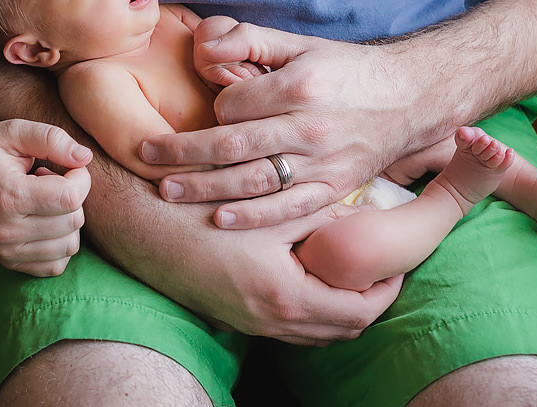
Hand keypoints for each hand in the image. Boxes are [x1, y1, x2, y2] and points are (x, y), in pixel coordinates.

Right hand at [0, 119, 91, 276]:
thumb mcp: (11, 132)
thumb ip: (50, 138)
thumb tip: (85, 157)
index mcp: (9, 195)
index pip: (71, 197)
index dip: (80, 178)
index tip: (65, 165)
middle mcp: (8, 230)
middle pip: (74, 221)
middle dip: (72, 195)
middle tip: (48, 180)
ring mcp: (8, 251)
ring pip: (70, 245)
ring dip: (67, 220)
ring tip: (43, 200)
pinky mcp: (10, 262)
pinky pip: (57, 264)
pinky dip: (60, 243)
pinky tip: (44, 221)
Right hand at [106, 198, 402, 344]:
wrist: (138, 223)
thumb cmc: (200, 209)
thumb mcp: (267, 206)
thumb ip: (318, 211)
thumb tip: (363, 207)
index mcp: (287, 296)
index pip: (361, 310)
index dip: (387, 286)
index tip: (398, 261)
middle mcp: (270, 321)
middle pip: (342, 329)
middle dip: (367, 301)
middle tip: (382, 269)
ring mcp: (249, 323)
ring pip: (314, 331)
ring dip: (337, 306)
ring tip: (350, 270)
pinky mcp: (232, 317)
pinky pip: (287, 324)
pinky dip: (308, 306)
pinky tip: (306, 271)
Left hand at [140, 19, 411, 228]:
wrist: (408, 99)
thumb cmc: (345, 69)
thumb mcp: (301, 44)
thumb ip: (251, 40)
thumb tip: (204, 43)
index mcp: (300, 87)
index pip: (235, 105)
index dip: (214, 109)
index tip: (210, 110)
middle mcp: (311, 128)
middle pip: (234, 145)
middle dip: (184, 153)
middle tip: (144, 155)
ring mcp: (323, 164)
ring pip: (254, 181)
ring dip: (206, 188)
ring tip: (166, 190)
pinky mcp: (334, 190)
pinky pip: (289, 209)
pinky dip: (254, 218)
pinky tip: (220, 219)